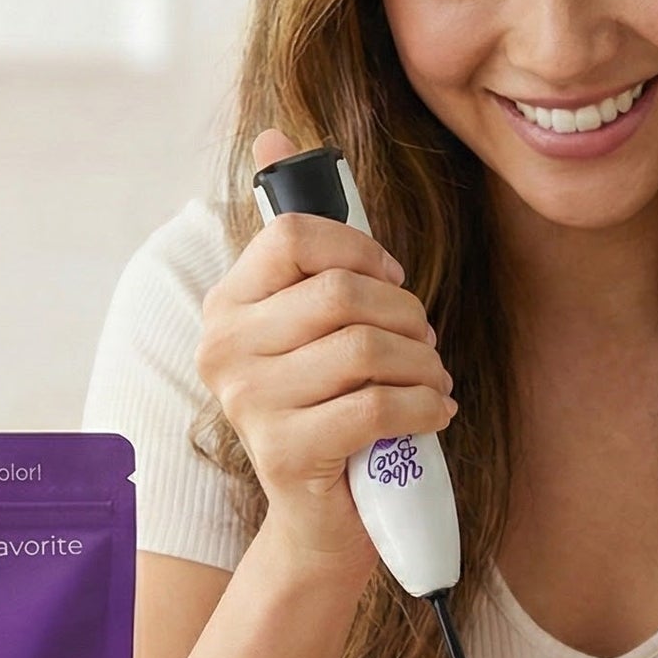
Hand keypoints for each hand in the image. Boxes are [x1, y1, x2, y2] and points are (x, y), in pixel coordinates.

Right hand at [195, 128, 456, 574]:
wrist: (323, 522)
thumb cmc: (329, 407)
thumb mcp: (314, 323)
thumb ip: (301, 238)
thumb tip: (276, 136)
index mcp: (226, 306)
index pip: (293, 236)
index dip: (360, 249)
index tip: (390, 279)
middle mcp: (224, 349)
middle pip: (341, 293)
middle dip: (406, 314)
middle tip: (424, 343)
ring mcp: (250, 403)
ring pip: (366, 348)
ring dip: (422, 363)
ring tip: (431, 380)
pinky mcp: (287, 452)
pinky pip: (378, 405)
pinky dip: (424, 406)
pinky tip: (433, 413)